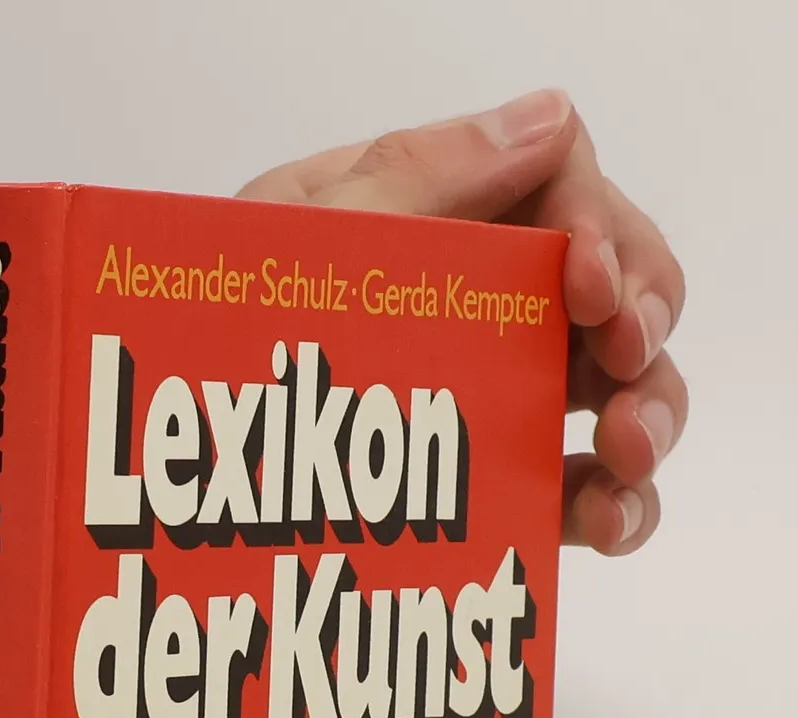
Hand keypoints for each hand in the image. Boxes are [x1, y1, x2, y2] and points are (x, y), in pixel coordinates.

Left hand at [239, 91, 685, 556]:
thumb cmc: (199, 347)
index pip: (558, 183)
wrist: (148, 491)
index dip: (599, 226)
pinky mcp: (488, 489)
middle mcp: (471, 301)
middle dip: (642, 319)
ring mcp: (485, 398)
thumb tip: (551, 119)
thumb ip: (420, 180)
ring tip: (629, 454)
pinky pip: (580, 487)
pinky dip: (617, 502)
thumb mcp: (296, 247)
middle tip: (628, 363)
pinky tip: (609, 518)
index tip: (591, 290)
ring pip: (615, 389)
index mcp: (425, 218)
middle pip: (612, 284)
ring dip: (648, 413)